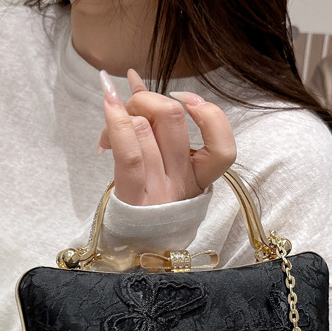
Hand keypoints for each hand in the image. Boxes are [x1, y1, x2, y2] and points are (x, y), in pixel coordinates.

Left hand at [97, 70, 235, 205]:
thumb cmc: (144, 207)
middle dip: (147, 99)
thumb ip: (154, 127)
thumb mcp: (162, 169)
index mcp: (199, 181)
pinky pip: (130, 152)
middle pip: (173, 119)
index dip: (209, 114)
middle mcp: (182, 185)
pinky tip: (108, 100)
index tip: (187, 101)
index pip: (224, 148)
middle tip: (129, 113)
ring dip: (120, 114)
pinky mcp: (132, 198)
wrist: (126, 253)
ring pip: (144, 127)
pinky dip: (116, 119)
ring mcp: (159, 192)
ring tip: (108, 128)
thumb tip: (133, 77)